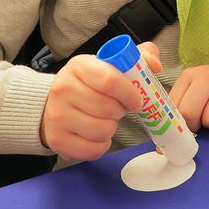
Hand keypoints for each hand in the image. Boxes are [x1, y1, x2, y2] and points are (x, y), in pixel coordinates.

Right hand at [39, 45, 163, 162]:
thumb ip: (138, 58)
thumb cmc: (88, 84)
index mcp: (79, 66)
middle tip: (117, 108)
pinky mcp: (57, 139)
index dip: (130, 93)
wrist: (52, 103)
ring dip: (111, 127)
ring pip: (102, 130)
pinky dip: (101, 145)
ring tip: (104, 119)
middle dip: (120, 111)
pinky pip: (93, 150)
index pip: (110, 81)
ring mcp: (57, 115)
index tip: (137, 100)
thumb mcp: (109, 64)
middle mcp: (63, 89)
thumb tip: (155, 66)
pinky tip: (95, 134)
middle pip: (108, 108)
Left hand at [169, 61, 208, 130]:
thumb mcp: (194, 94)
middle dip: (197, 126)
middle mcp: (207, 76)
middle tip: (204, 123)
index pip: (173, 108)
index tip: (181, 136)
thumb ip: (179, 114)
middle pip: (190, 113)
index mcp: (188, 76)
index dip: (176, 127)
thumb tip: (162, 150)